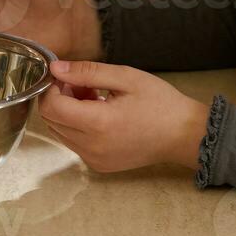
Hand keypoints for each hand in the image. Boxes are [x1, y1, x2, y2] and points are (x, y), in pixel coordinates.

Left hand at [38, 61, 210, 172]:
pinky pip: (74, 143)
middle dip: (59, 98)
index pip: (51, 106)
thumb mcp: (125, 77)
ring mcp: (94, 159)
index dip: (52, 87)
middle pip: (51, 120)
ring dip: (68, 113)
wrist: (184, 135)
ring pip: (60, 132)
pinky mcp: (99, 165)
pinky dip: (78, 127)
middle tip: (84, 84)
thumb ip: (87, 72)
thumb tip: (55, 69)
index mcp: (98, 124)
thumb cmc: (160, 103)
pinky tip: (100, 114)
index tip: (68, 75)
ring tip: (95, 98)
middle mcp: (91, 147)